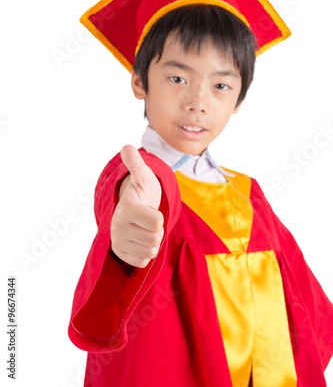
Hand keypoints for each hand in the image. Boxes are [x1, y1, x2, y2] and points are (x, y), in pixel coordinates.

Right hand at [111, 145, 163, 267]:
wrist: (132, 210)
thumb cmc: (142, 193)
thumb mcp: (142, 177)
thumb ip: (136, 164)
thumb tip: (127, 147)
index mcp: (126, 209)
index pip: (157, 223)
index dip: (159, 217)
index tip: (150, 210)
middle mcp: (118, 227)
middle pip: (156, 238)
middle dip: (157, 230)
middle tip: (148, 221)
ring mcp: (118, 242)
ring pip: (151, 251)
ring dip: (152, 242)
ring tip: (144, 229)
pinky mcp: (120, 255)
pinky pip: (143, 262)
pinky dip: (145, 253)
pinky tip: (140, 240)